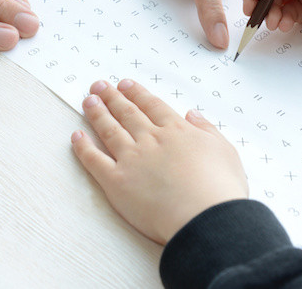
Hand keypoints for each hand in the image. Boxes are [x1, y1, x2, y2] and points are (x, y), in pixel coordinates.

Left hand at [71, 79, 247, 244]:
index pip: (152, 106)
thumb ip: (207, 129)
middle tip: (99, 85)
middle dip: (112, 97)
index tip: (125, 84)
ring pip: (109, 130)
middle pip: (127, 113)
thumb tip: (192, 113)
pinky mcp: (117, 182)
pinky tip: (76, 136)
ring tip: (88, 101)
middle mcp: (151, 139)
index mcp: (177, 131)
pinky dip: (83, 147)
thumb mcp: (225, 151)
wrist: (205, 217)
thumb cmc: (220, 189)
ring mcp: (132, 159)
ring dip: (97, 114)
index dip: (137, 94)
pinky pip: (94, 160)